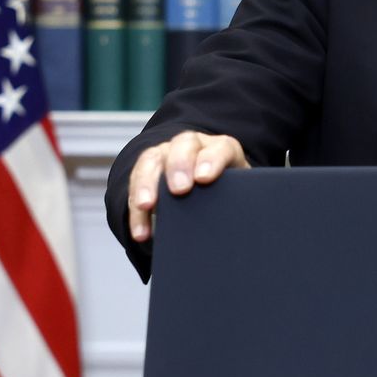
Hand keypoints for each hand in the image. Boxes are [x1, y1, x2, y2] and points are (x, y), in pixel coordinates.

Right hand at [125, 131, 249, 242]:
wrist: (211, 192)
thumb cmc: (230, 195)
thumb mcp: (238, 195)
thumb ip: (240, 202)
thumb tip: (240, 227)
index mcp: (221, 149)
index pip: (220, 148)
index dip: (212, 160)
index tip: (205, 178)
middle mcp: (193, 146)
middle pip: (183, 145)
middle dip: (179, 166)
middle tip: (179, 190)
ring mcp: (167, 154)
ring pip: (152, 160)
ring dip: (147, 183)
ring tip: (146, 206)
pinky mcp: (148, 170)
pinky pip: (136, 183)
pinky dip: (135, 209)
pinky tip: (140, 230)